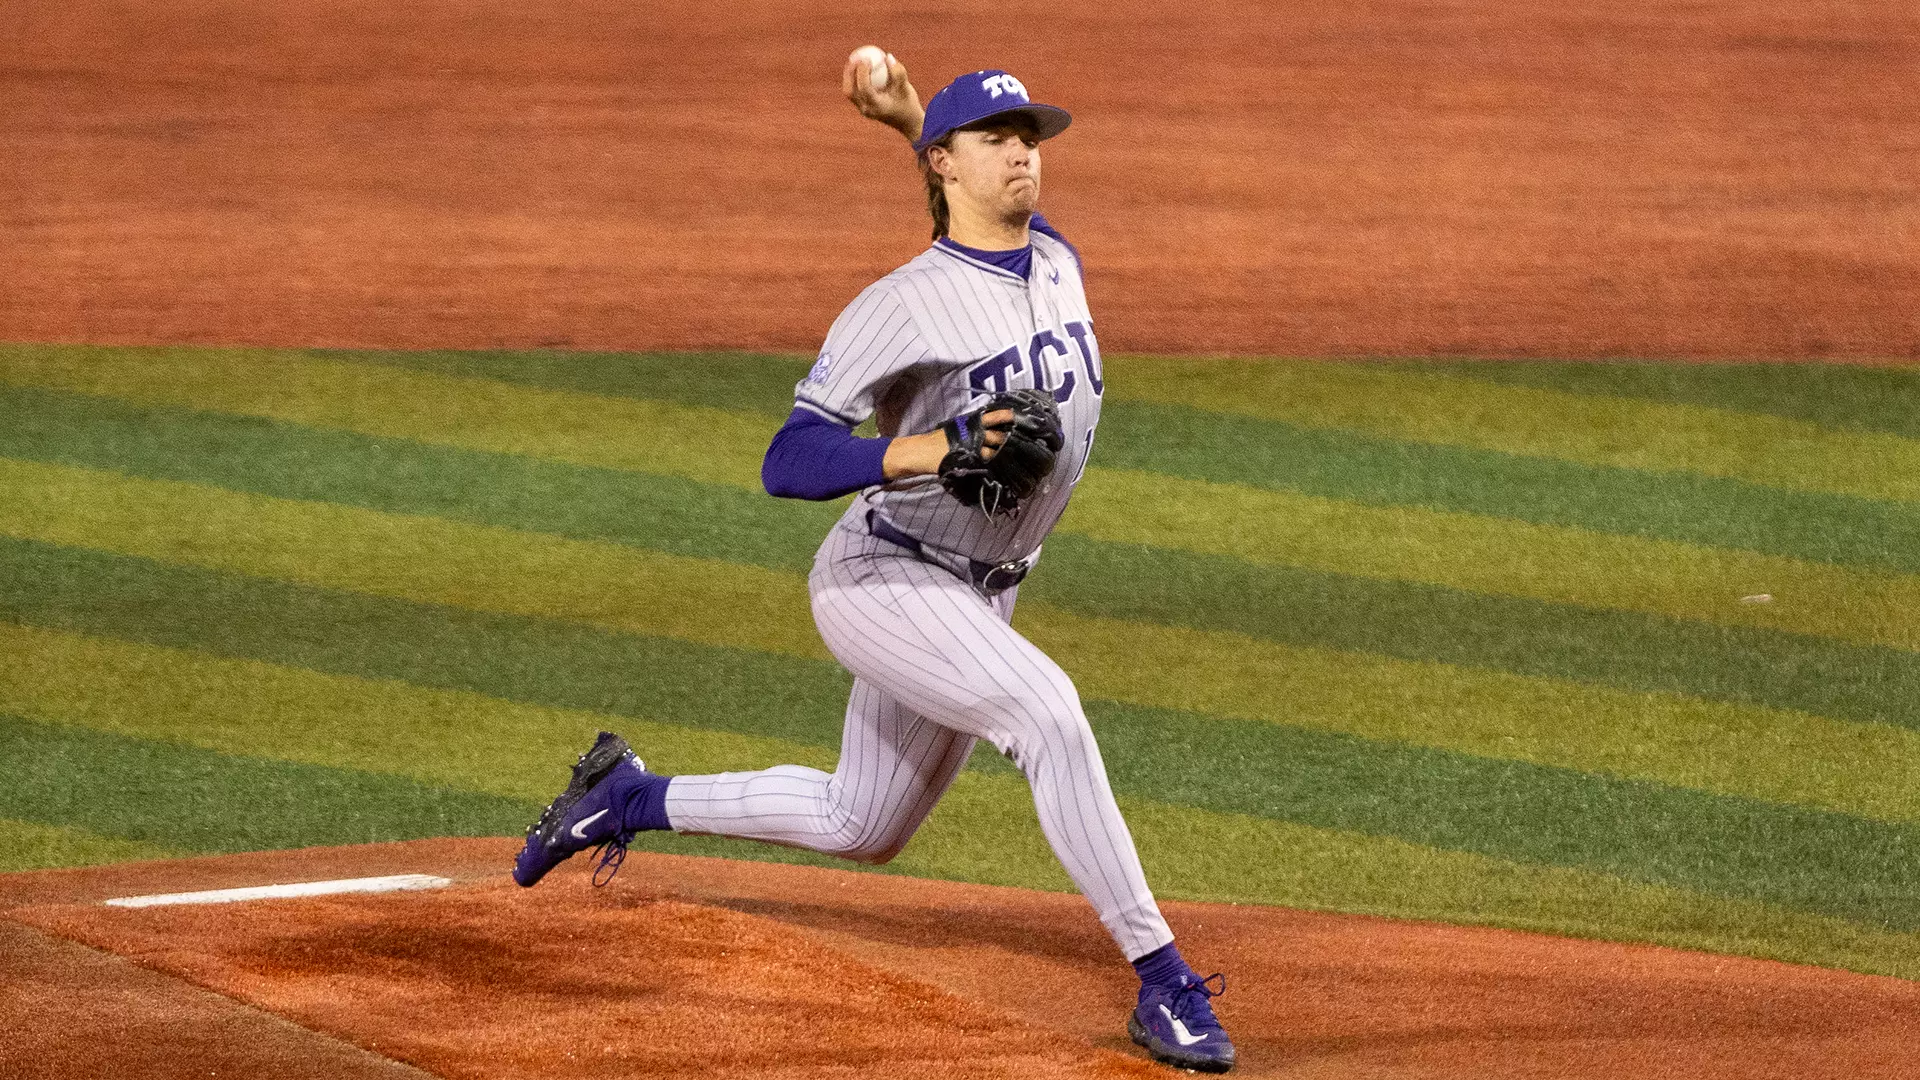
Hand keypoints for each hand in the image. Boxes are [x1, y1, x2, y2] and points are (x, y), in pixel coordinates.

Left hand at [842, 50, 924, 143]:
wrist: (907, 123)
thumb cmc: (908, 104)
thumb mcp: (907, 88)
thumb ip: (899, 72)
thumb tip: (887, 56)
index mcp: (878, 106)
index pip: (865, 89)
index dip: (863, 72)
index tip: (867, 59)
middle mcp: (867, 110)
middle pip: (850, 91)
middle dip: (850, 73)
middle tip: (855, 58)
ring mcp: (863, 110)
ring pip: (849, 92)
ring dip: (849, 75)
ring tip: (855, 60)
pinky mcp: (862, 107)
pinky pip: (853, 92)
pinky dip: (854, 79)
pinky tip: (858, 66)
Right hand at [882, 409, 1010, 479]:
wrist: (922, 452)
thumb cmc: (939, 440)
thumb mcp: (956, 427)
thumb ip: (972, 429)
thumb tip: (988, 430)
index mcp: (971, 423)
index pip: (991, 417)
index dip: (1005, 416)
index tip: (1017, 416)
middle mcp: (974, 434)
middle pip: (998, 437)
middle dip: (1010, 441)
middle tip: (1024, 443)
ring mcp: (972, 448)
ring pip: (995, 452)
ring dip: (1005, 455)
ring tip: (1017, 459)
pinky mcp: (969, 461)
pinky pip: (986, 465)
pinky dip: (994, 467)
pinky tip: (1002, 470)